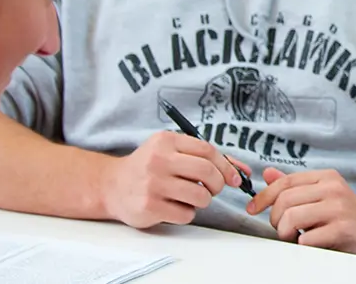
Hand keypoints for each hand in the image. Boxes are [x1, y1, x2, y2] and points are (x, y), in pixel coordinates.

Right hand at [99, 131, 250, 228]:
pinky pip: (186, 214)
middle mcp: (158, 160)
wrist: (112, 186)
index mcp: (166, 141)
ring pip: (200, 196)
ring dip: (202, 200)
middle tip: (214, 189)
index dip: (226, 166)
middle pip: (207, 172)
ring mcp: (152, 184)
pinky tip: (173, 206)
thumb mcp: (172, 152)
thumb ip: (206, 157)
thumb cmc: (150, 168)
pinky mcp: (149, 207)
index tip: (234, 178)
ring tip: (189, 197)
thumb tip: (243, 171)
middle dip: (218, 184)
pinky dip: (186, 213)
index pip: (208, 151)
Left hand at [247, 168, 355, 259]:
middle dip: (276, 220)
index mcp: (327, 177)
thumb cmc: (347, 220)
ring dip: (286, 234)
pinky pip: (307, 238)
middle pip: (284, 201)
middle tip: (283, 231)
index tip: (252, 209)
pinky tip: (312, 243)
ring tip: (295, 238)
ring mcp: (340, 207)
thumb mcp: (322, 197)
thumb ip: (296, 187)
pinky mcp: (343, 228)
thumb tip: (268, 173)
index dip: (263, 196)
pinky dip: (303, 245)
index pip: (285, 182)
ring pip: (291, 218)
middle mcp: (334, 187)